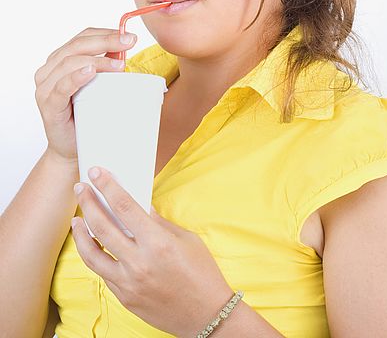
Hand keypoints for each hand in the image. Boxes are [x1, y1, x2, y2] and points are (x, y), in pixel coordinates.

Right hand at [34, 27, 136, 161]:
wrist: (71, 149)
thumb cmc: (85, 115)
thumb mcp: (99, 86)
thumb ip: (106, 65)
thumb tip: (125, 47)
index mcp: (60, 61)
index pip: (82, 38)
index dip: (105, 33)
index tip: (129, 36)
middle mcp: (49, 70)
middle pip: (77, 46)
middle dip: (106, 41)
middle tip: (129, 43)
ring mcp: (45, 87)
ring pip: (70, 63)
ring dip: (97, 60)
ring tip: (119, 64)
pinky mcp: (48, 105)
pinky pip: (62, 87)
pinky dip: (76, 77)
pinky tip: (90, 72)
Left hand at [71, 167, 233, 336]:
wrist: (207, 315)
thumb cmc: (202, 273)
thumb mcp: (186, 239)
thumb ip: (159, 223)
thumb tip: (140, 208)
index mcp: (157, 243)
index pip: (124, 207)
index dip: (108, 186)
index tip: (97, 173)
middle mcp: (138, 262)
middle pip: (102, 226)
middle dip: (88, 203)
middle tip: (81, 188)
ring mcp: (128, 283)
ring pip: (92, 254)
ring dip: (81, 233)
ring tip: (77, 219)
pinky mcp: (124, 298)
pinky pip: (104, 273)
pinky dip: (96, 257)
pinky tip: (95, 246)